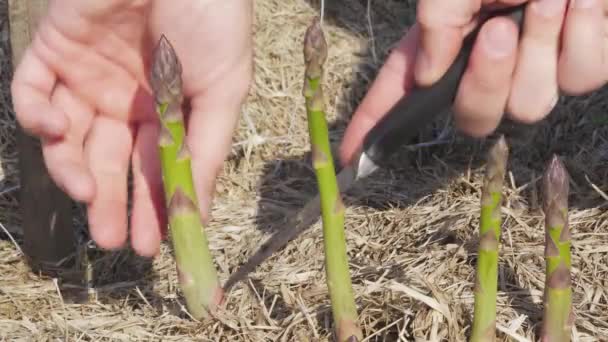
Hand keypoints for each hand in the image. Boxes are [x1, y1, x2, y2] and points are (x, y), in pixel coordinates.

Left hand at [11, 0, 252, 256]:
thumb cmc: (213, 21)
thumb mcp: (224, 93)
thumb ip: (207, 152)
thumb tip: (197, 215)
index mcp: (168, 110)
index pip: (154, 169)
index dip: (151, 207)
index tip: (148, 245)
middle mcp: (126, 99)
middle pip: (109, 162)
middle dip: (109, 203)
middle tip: (111, 240)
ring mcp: (87, 75)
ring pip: (68, 139)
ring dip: (72, 170)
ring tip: (87, 194)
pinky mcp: (54, 47)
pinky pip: (32, 91)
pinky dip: (37, 116)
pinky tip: (60, 127)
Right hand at [340, 0, 606, 164]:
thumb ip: (435, 23)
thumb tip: (428, 76)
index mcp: (444, 42)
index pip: (401, 92)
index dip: (375, 126)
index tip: (353, 157)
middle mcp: (484, 64)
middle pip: (475, 120)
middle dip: (486, 83)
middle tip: (498, 30)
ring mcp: (534, 67)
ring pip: (530, 107)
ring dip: (538, 51)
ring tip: (550, 0)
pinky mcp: (578, 62)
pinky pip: (583, 78)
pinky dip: (581, 39)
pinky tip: (580, 3)